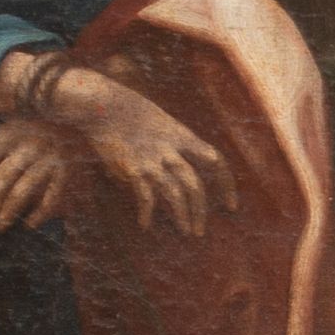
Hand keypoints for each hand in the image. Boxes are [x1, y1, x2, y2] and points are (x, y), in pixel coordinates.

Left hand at [0, 121, 74, 235]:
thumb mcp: (13, 139)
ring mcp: (49, 155)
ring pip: (20, 193)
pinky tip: (31, 224)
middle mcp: (27, 142)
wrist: (87, 128)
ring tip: (1, 226)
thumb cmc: (39, 141)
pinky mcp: (69, 170)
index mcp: (6, 134)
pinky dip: (37, 216)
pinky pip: (48, 200)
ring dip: (8, 215)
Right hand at [46, 62, 234, 240]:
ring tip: (186, 231)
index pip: (216, 160)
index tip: (231, 203)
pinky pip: (145, 197)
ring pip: (175, 194)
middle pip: (195, 184)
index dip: (226, 184)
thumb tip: (170, 169)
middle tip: (200, 230)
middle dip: (200, 210)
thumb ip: (170, 145)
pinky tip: (145, 224)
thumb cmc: (128, 110)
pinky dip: (147, 213)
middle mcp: (171, 150)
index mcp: (182, 135)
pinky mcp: (133, 168)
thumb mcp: (160, 122)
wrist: (102, 103)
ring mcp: (152, 159)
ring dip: (183, 216)